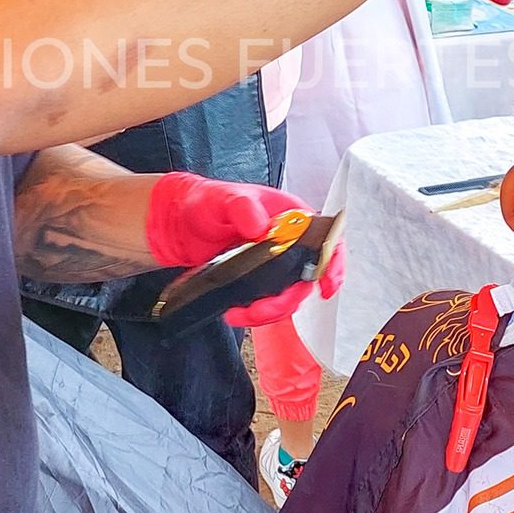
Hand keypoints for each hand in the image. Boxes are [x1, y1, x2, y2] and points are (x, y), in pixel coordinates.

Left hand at [143, 172, 342, 326]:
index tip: (326, 287)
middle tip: (260, 309)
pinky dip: (255, 313)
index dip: (333, 264)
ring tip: (239, 313)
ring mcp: (274, 265)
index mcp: (291, 218)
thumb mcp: (223, 199)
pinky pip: (268, 303)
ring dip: (268, 312)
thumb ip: (242, 207)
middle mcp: (289, 244)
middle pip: (306, 279)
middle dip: (286, 300)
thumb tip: (260, 227)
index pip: (326, 240)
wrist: (181, 224)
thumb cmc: (207, 202)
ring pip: (287, 297)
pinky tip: (235, 312)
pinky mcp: (258, 282)